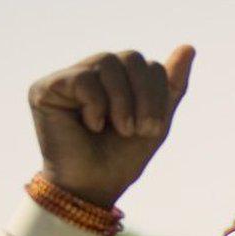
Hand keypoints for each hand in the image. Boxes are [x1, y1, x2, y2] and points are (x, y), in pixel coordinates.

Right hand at [28, 45, 195, 208]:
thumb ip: (171, 86)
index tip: (151, 129)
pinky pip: (82, 78)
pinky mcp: (45, 88)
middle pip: (131, 57)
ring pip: (107, 62)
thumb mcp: (156, 122)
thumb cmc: (121, 158)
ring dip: (121, 101)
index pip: (148, 65)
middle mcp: (92, 73)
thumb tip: (189, 47)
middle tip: (137, 130)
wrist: (93, 188)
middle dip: (144, 96)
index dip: (157, 94)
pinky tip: (91, 125)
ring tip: (118, 129)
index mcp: (118, 80)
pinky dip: (96, 104)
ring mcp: (68, 78)